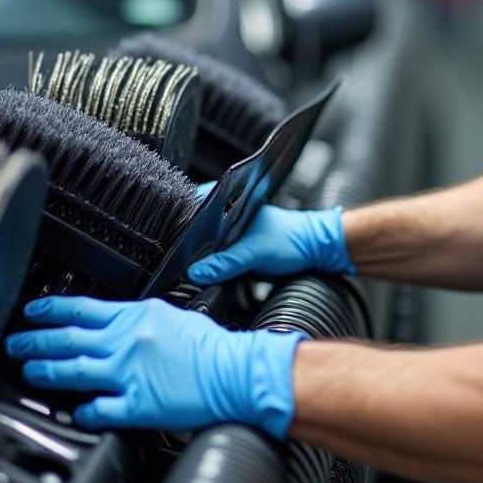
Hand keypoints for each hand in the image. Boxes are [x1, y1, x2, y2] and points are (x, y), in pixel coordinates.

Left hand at [5, 296, 305, 436]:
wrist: (235, 371)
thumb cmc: (213, 346)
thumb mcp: (173, 315)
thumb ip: (141, 319)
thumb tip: (116, 325)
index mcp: (138, 315)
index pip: (84, 309)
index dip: (52, 311)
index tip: (33, 312)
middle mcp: (128, 342)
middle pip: (70, 338)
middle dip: (36, 340)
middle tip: (15, 342)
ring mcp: (129, 373)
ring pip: (74, 371)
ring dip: (46, 370)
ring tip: (29, 370)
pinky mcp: (136, 403)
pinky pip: (99, 409)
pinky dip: (83, 410)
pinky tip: (75, 410)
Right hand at [188, 204, 353, 283]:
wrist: (316, 251)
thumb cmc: (292, 239)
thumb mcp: (255, 251)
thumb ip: (226, 262)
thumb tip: (196, 272)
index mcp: (233, 207)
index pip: (199, 207)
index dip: (181, 219)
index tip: (166, 232)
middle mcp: (231, 220)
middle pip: (200, 231)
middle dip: (188, 243)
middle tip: (173, 257)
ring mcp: (235, 237)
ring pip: (209, 247)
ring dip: (200, 257)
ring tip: (184, 267)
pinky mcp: (240, 254)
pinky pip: (220, 260)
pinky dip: (213, 267)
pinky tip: (205, 274)